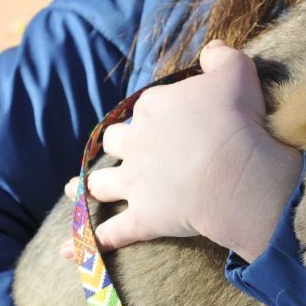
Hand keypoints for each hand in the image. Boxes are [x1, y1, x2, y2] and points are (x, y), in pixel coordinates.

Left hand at [63, 40, 302, 261]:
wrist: (237, 171)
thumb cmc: (239, 119)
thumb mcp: (236, 71)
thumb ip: (221, 57)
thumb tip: (212, 51)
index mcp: (153, 106)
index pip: (149, 106)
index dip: (163, 114)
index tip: (181, 121)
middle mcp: (136, 142)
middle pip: (116, 140)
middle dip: (116, 144)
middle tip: (121, 149)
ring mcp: (135, 182)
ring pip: (100, 183)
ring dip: (83, 187)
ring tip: (72, 189)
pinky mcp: (142, 218)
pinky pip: (108, 234)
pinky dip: (85, 243)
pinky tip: (66, 254)